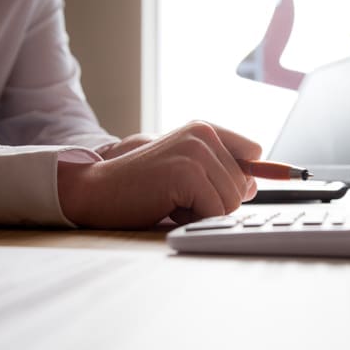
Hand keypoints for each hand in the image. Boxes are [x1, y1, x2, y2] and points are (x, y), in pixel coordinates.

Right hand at [58, 121, 261, 228]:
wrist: (96, 190)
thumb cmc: (140, 186)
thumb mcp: (184, 169)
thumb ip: (219, 171)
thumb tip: (254, 185)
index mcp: (204, 129)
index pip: (253, 152)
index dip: (244, 176)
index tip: (229, 188)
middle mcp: (203, 134)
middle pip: (244, 184)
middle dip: (217, 201)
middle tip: (181, 197)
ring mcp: (196, 151)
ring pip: (232, 201)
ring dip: (204, 212)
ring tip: (173, 200)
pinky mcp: (187, 173)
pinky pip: (215, 212)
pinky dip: (193, 219)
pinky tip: (168, 207)